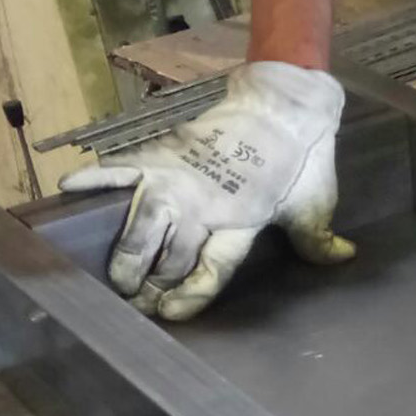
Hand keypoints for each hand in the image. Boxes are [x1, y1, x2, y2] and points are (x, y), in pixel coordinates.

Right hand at [59, 62, 352, 320]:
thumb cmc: (302, 159)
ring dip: (126, 252)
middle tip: (135, 301)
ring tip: (116, 276)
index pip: (212, 266)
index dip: (190, 292)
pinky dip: (94, 178)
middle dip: (151, 281)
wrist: (284, 103)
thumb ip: (319, 239)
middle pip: (169, 251)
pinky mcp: (164, 153)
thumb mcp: (315, 202)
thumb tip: (345, 258)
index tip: (170, 313)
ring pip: (142, 221)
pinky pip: (122, 167)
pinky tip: (69, 191)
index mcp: (243, 220)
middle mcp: (206, 203)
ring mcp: (180, 178)